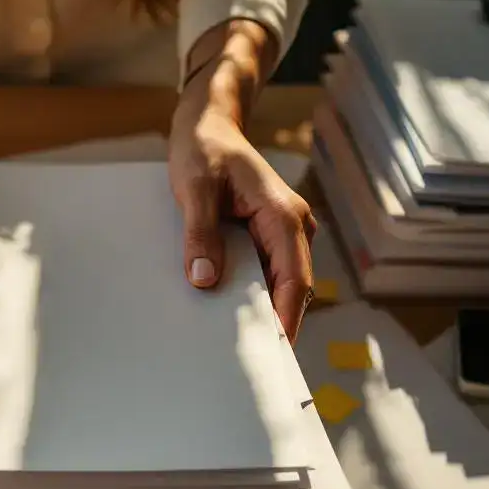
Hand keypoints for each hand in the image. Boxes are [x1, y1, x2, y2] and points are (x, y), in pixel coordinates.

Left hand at [168, 109, 315, 341]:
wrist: (209, 123)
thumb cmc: (203, 150)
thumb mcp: (194, 189)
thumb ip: (200, 233)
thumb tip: (203, 279)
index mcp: (282, 215)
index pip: (293, 278)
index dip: (287, 317)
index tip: (275, 351)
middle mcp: (293, 225)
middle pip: (294, 287)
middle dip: (279, 324)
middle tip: (258, 364)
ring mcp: (283, 231)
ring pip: (283, 282)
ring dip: (267, 312)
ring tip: (246, 349)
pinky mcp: (268, 235)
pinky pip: (268, 272)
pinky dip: (256, 295)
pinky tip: (235, 317)